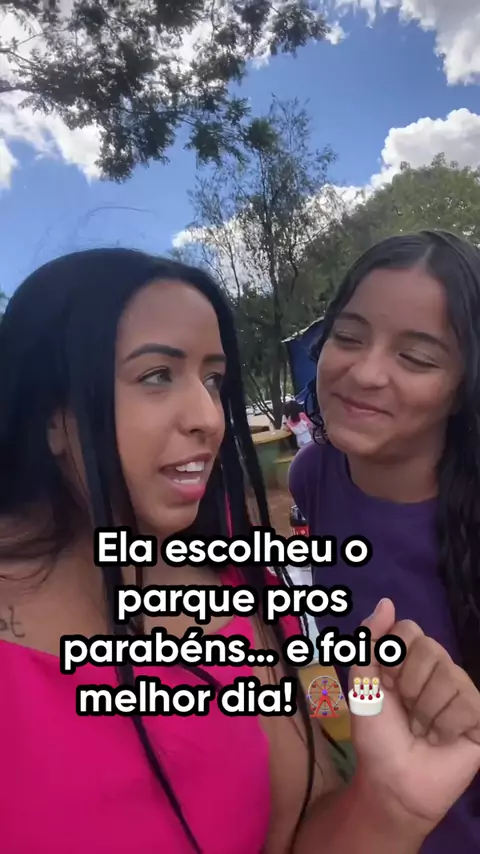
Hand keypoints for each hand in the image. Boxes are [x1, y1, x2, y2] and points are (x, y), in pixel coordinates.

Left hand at [349, 599, 479, 838]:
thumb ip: (369, 641)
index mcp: (410, 658)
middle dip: (408, 684)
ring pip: (449, 675)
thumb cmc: (377, 734)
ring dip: (425, 710)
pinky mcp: (479, 716)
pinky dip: (445, 726)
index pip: (409, 630)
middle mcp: (439, 669)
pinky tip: (441, 739)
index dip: (392, 658)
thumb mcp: (362, 684)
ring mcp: (462, 691)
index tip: (385, 684)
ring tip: (422, 729)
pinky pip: (466, 702)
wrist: (393, 781)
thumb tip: (387, 601)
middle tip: (405, 710)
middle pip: (431, 648)